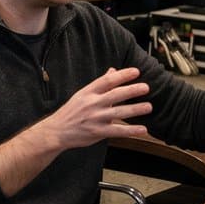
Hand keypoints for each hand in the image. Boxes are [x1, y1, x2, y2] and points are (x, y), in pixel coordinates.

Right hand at [33, 66, 151, 151]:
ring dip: (135, 109)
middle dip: (132, 90)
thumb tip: (113, 71)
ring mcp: (95, 118)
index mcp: (88, 92)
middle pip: (115, 95)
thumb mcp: (82, 94)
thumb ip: (100, 84)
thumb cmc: (71, 112)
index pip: (107, 81)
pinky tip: (143, 129)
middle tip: (146, 88)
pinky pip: (118, 131)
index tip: (136, 72)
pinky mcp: (97, 132)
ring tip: (148, 107)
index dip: (122, 75)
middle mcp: (92, 104)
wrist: (56, 131)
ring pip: (119, 113)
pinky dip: (131, 130)